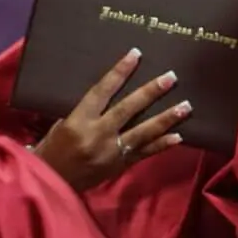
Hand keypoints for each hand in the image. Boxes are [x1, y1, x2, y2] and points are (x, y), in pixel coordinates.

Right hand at [32, 49, 190, 191]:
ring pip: (143, 133)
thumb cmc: (53, 148)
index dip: (119, 72)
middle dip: (151, 93)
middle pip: (128, 109)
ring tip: (185, 107)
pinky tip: (179, 137)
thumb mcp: (62, 124)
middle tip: (171, 77)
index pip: (102, 91)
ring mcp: (111, 152)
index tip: (136, 54)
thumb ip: (86, 111)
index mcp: (79, 120)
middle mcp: (98, 135)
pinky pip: (144, 153)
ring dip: (166, 119)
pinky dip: (162, 145)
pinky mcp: (120, 166)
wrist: (51, 183)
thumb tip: (110, 93)